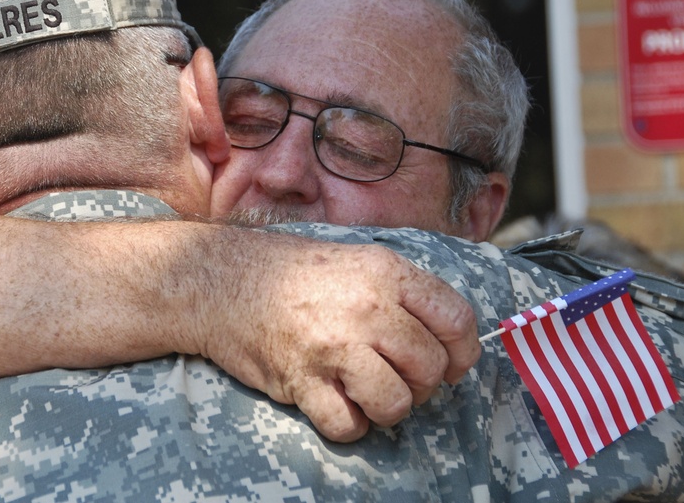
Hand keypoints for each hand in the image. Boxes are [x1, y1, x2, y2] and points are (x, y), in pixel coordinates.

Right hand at [195, 230, 479, 441]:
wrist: (221, 280)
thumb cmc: (291, 271)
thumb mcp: (358, 259)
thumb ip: (403, 292)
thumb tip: (447, 337)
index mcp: (386, 272)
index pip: (456, 320)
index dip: (462, 352)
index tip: (449, 364)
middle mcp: (367, 307)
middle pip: (429, 367)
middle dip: (421, 385)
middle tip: (397, 377)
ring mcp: (334, 345)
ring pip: (396, 403)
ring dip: (388, 408)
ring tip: (368, 392)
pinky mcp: (302, 379)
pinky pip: (348, 425)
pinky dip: (348, 424)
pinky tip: (336, 401)